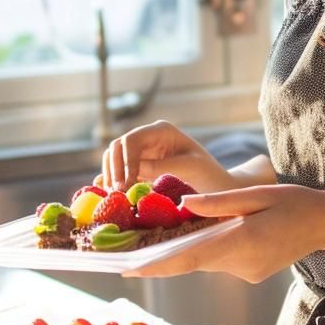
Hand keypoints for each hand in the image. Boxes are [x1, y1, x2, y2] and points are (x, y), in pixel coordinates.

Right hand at [98, 120, 233, 193]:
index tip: (124, 184)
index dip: (124, 161)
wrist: (217, 185)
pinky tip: (107, 192)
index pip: (132, 140)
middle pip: (119, 146)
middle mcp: (149, 137)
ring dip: (110, 173)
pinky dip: (113, 179)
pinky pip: (121, 170)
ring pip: (116, 157)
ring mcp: (144, 151)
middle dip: (114, 168)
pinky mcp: (142, 166)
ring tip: (112, 195)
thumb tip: (134, 169)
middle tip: (115, 192)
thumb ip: (163, 166)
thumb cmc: (209, 173)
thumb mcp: (190, 168)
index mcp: (162, 130)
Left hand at [125, 184, 324, 282]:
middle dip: (162, 256)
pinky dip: (205, 250)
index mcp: (241, 243)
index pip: (189, 257)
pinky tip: (192, 237)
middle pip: (192, 261)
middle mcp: (241, 264)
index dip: (157, 264)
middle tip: (127, 252)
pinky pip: (220, 261)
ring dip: (184, 251)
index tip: (129, 268)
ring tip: (151, 239)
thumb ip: (218, 203)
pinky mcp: (252, 273)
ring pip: (205, 260)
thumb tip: (182, 204)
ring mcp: (247, 273)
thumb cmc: (293, 202)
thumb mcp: (255, 195)